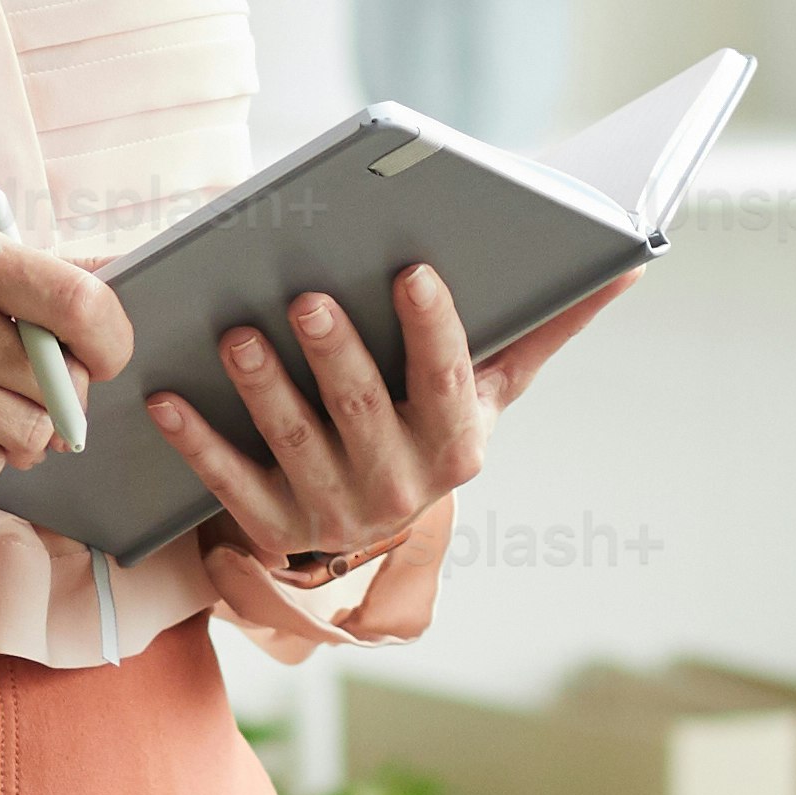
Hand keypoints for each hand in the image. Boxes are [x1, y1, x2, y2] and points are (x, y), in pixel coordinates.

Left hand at [150, 267, 632, 656]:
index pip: (450, 383)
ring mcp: (331, 513)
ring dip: (262, 388)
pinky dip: (196, 442)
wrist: (364, 530)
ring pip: (292, 442)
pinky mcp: (269, 528)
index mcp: (457, 446)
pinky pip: (227, 483)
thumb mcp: (488, 389)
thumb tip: (630, 264)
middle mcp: (399, 488)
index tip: (416, 272)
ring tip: (235, 333)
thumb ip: (546, 327)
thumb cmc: (428, 427)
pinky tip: (165, 397)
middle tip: (307, 297)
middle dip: (336, 354)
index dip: (434, 331)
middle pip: (365, 411)